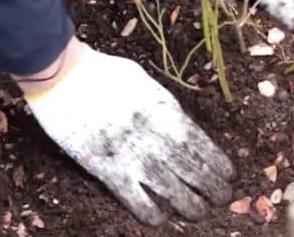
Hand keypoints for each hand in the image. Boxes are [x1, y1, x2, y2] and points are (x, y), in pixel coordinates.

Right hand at [25, 43, 234, 224]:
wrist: (65, 77)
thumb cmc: (104, 74)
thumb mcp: (145, 84)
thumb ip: (163, 106)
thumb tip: (179, 124)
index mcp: (166, 112)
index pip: (202, 144)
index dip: (218, 163)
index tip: (228, 174)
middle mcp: (155, 137)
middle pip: (192, 169)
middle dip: (211, 187)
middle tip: (221, 198)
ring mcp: (132, 155)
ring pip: (171, 189)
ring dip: (189, 204)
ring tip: (200, 212)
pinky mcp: (107, 170)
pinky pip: (135, 200)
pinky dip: (151, 213)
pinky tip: (161, 219)